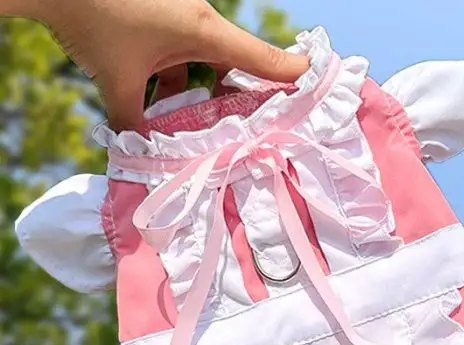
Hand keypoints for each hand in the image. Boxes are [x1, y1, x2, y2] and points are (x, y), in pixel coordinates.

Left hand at [3, 0, 307, 130]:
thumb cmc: (92, 18)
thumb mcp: (118, 80)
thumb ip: (133, 124)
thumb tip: (141, 159)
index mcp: (203, 30)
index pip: (261, 57)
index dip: (292, 73)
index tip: (320, 82)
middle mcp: (198, 19)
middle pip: (237, 61)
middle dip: (244, 94)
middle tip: (256, 124)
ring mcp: (179, 15)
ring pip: (207, 58)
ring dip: (203, 90)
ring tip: (198, 123)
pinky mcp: (161, 15)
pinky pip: (182, 50)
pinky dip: (176, 76)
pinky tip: (159, 102)